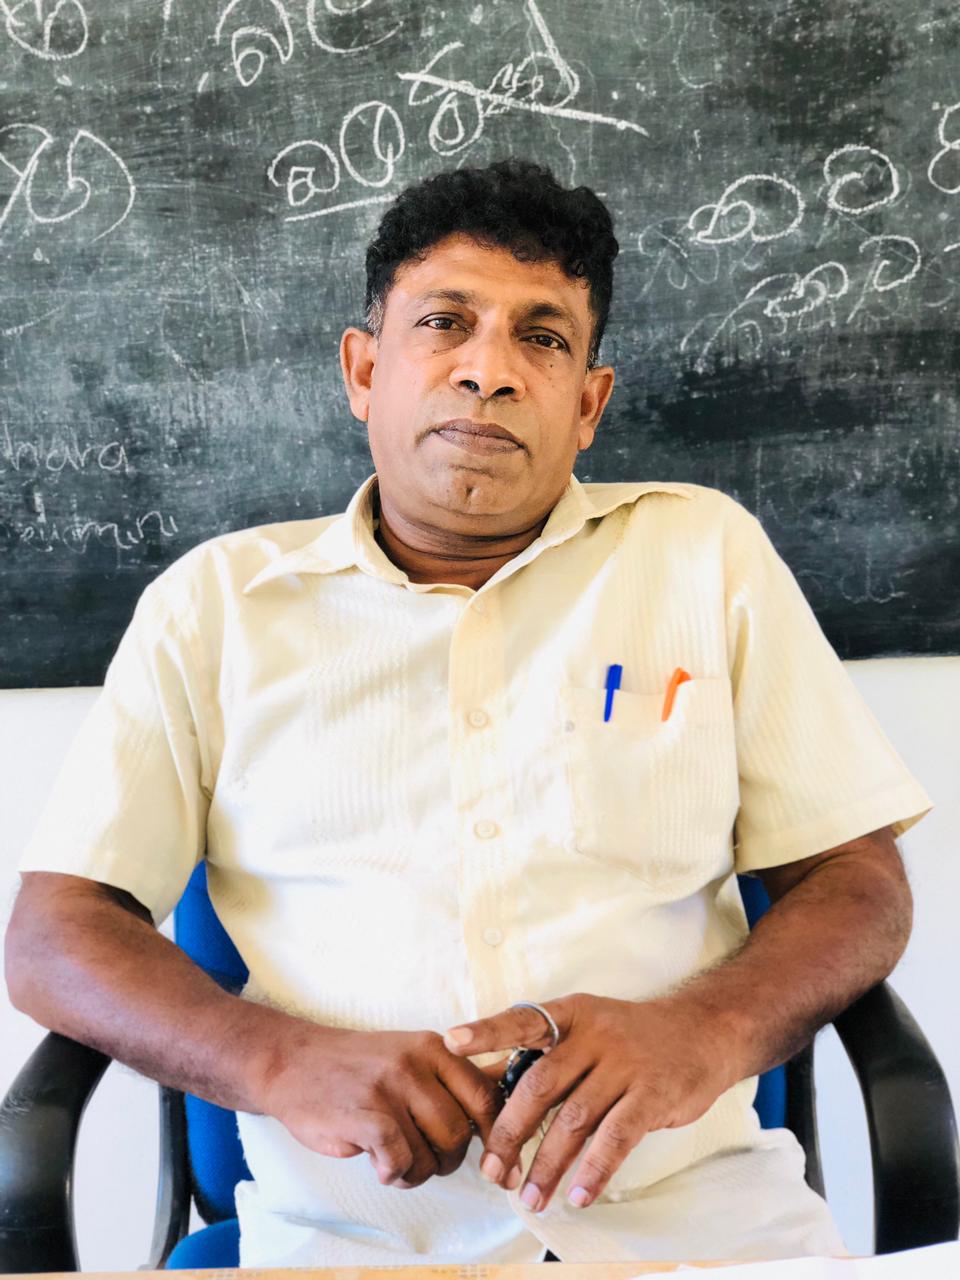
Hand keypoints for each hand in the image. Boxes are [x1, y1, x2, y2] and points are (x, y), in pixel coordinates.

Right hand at [256, 1024, 503, 1188]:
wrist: (292, 1062)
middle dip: (446, 1160)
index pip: (485, 1096)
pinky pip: (399, 1159)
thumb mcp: (409, 1057)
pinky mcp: (363, 1114)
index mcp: (435, 1048)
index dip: (494, 1136)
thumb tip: (495, 1127)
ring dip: (416, 1172)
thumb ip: (448, 1083)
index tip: (491, 1161)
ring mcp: (388, 1087)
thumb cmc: (356, 1069)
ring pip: (430, 1154)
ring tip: (395, 1163)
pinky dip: (393, 1172)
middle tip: (423, 1160)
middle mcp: (416, 1063)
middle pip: (460, 1133)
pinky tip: (379, 1165)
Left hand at [443, 993, 736, 1211]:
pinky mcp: (653, 1094)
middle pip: (540, 1085)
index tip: (451, 1040)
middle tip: (493, 1171)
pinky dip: (594, 1170)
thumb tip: (484, 1088)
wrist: (702, 1031)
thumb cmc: (629, 1038)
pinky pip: (616, 1138)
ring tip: (530, 1198)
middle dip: (511, 1133)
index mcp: (570, 1016)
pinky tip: (578, 1195)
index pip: (521, 1020)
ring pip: (575, 1119)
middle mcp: (595, 1034)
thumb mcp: (586, 1030)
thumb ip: (543, 1057)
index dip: (487, 1031)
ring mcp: (626, 1063)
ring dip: (548, 1164)